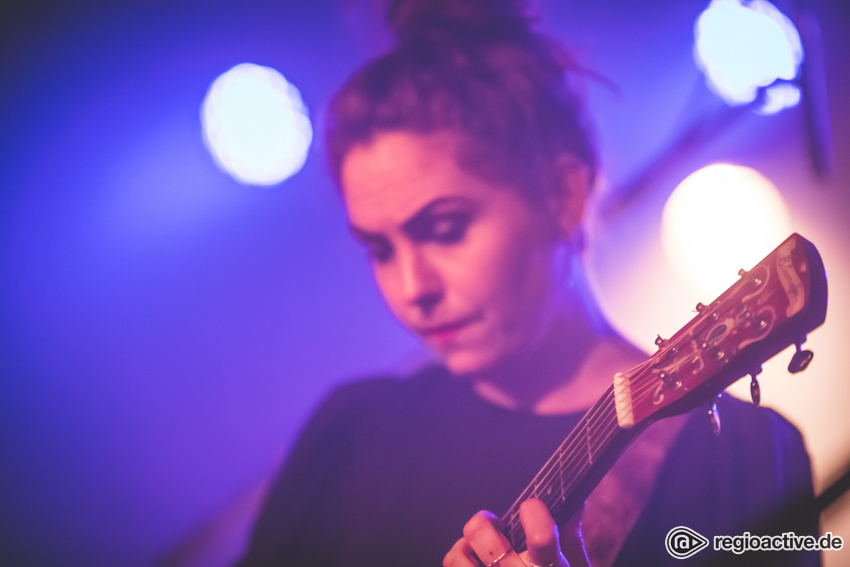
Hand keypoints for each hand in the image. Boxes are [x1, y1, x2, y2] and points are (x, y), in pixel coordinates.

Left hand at [443, 498, 589, 566]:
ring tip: (478, 547)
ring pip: (458, 554)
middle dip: (486, 523)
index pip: (541, 536)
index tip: (531, 508)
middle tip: (496, 528)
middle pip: (483, 534)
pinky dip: (460, 560)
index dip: (533, 511)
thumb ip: (572, 538)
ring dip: (466, 544)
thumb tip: (575, 501)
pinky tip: (474, 564)